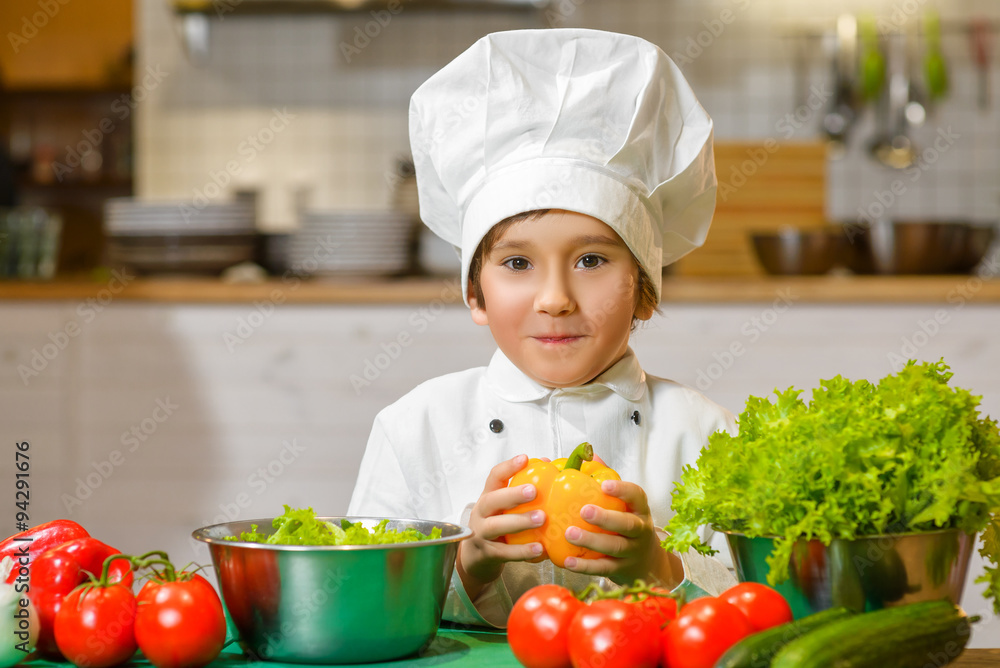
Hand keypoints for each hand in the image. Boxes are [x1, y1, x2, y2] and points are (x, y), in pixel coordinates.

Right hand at [457, 454, 545, 599]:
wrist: (475, 558)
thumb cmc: (497, 525)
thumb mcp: (504, 507)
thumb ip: (521, 489)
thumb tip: (547, 464)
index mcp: (488, 497)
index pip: (494, 477)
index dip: (508, 467)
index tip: (525, 459)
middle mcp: (481, 513)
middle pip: (492, 500)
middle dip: (513, 494)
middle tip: (533, 491)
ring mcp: (481, 534)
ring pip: (496, 526)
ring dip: (519, 521)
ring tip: (541, 519)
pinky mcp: (486, 553)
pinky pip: (504, 552)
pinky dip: (522, 551)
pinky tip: (540, 549)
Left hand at [560, 479, 682, 587]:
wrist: (646, 564)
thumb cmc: (627, 524)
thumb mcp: (624, 503)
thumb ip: (607, 478)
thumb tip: (589, 453)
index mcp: (640, 510)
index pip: (637, 496)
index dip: (622, 490)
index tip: (604, 485)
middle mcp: (640, 531)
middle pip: (627, 524)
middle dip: (606, 518)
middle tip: (583, 511)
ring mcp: (632, 552)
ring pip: (615, 548)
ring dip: (592, 541)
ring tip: (569, 534)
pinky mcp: (621, 570)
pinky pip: (603, 569)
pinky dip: (585, 566)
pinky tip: (567, 561)